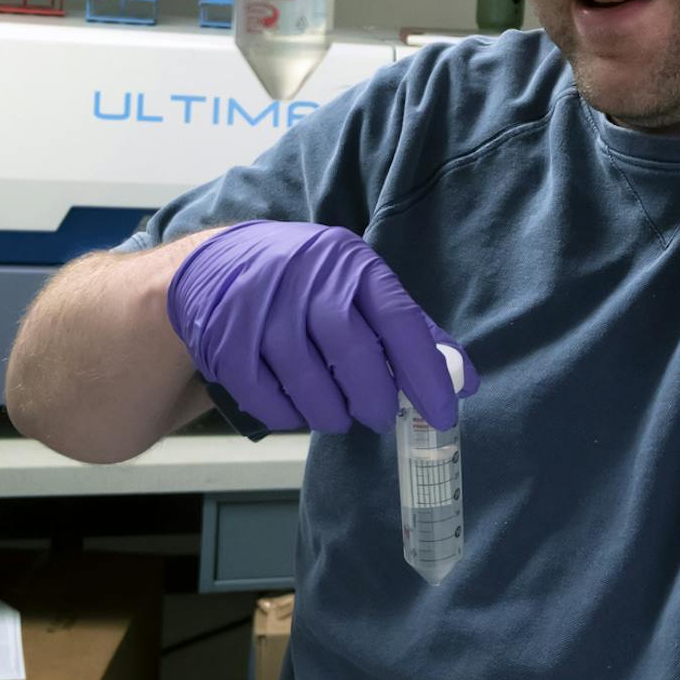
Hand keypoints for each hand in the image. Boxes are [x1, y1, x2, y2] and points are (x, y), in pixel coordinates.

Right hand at [166, 221, 476, 432]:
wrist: (216, 263)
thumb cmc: (308, 282)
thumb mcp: (360, 285)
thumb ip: (410, 330)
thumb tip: (463, 381)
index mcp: (352, 264)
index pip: (399, 320)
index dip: (426, 372)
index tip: (443, 413)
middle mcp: (307, 280)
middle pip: (352, 352)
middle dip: (374, 397)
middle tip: (381, 416)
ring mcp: (261, 309)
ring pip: (307, 380)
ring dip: (331, 413)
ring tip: (340, 416)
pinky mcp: (224, 340)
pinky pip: (264, 396)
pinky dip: (289, 416)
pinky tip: (299, 410)